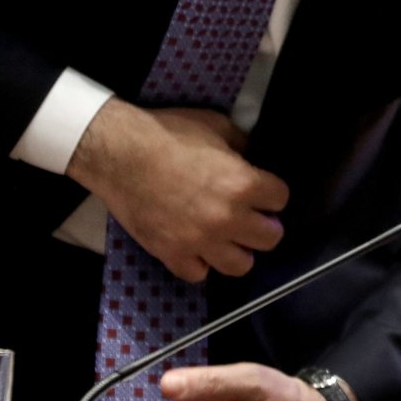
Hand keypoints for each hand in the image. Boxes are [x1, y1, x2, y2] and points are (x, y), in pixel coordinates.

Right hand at [67, 98, 288, 280]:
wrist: (120, 153)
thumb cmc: (169, 133)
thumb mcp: (216, 125)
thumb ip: (241, 145)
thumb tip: (250, 156)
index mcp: (243, 184)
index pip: (281, 199)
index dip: (272, 192)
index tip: (262, 190)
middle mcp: (227, 218)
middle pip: (270, 238)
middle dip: (265, 225)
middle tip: (251, 216)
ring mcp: (200, 241)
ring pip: (240, 265)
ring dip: (238, 250)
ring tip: (227, 237)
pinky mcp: (172, 254)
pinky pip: (199, 274)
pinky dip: (200, 262)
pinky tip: (196, 246)